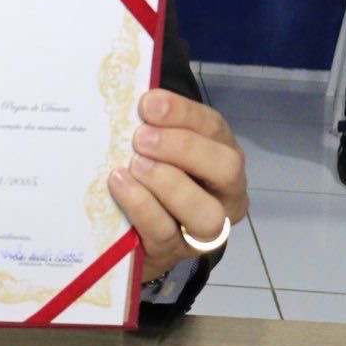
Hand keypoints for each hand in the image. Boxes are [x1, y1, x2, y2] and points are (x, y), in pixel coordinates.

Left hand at [108, 88, 247, 281]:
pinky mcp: (175, 252)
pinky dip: (142, 205)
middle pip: (225, 168)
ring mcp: (204, 228)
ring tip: (134, 164)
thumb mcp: (154, 142)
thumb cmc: (148, 169)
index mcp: (221, 153)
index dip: (182, 112)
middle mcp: (225, 193)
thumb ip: (151, 122)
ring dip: (167, 182)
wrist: (134, 228)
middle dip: (182, 148)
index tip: (148, 103)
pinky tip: (120, 184)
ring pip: (205, 211)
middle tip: (141, 137)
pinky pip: (165, 232)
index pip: (213, 127)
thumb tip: (130, 93)